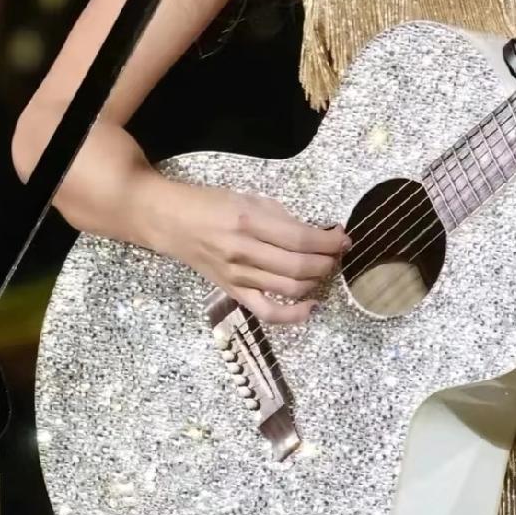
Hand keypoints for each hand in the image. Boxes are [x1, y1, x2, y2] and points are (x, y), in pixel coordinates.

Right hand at [163, 180, 350, 325]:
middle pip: (299, 266)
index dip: (329, 241)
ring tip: (325, 268)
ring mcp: (238, 276)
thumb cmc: (210, 204)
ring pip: (290, 289)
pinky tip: (311, 306)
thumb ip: (282, 218)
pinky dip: (293, 315)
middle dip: (327, 261)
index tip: (344, 237)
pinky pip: (267, 312)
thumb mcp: (249, 199)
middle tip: (337, 252)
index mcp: (249, 222)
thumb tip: (317, 232)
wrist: (171, 222)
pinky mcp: (233, 292)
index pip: (301, 238)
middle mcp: (244, 252)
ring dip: (316, 281)